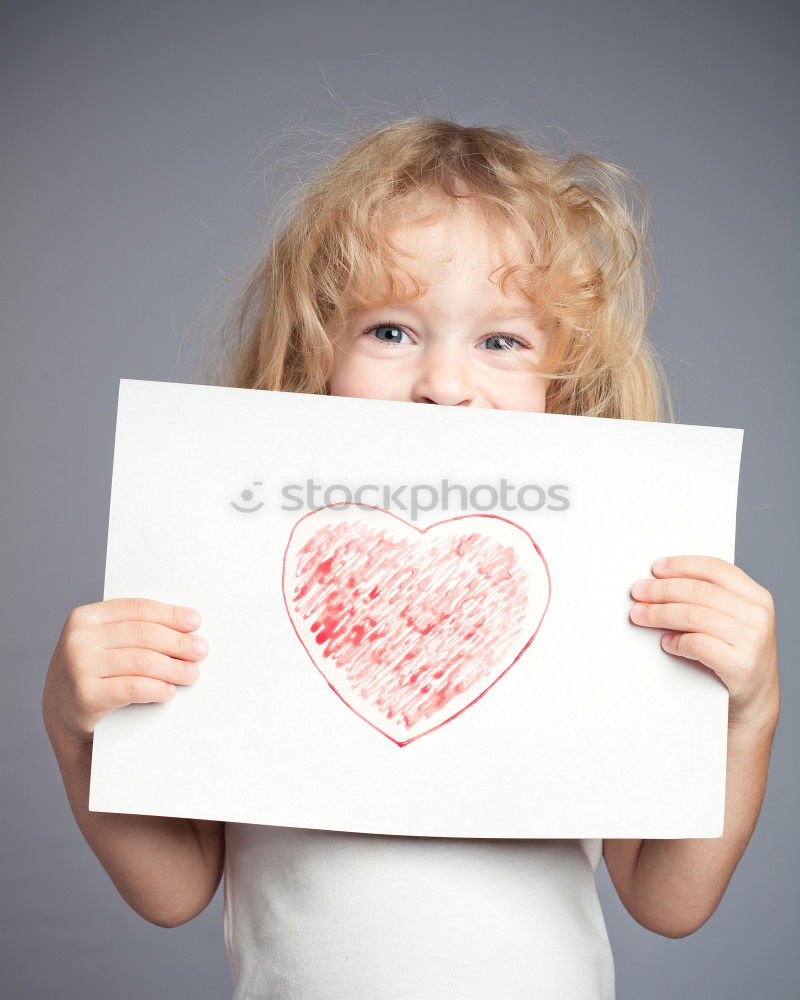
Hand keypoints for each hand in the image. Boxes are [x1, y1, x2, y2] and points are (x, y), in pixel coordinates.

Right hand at [42, 598, 207, 744]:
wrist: (62, 716)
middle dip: (178, 642)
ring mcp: (79, 666)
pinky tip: (168, 691)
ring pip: (142, 661)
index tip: (195, 622)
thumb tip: (187, 626)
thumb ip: (133, 630)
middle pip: (143, 634)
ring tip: (191, 673)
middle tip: (200, 650)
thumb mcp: (104, 644)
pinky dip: (157, 689)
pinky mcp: (85, 695)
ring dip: (173, 668)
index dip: (170, 614)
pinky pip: (133, 688)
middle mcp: (78, 638)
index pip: (138, 609)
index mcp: (85, 617)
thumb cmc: (94, 674)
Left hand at [629, 556, 778, 729]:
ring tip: (640, 615)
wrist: (755, 702)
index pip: (715, 569)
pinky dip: (676, 641)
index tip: (655, 568)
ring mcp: (752, 640)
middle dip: (662, 589)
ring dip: (660, 613)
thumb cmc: (735, 655)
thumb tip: (660, 582)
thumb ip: (708, 600)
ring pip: (693, 615)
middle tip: (637, 592)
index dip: (682, 565)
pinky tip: (665, 643)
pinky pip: (697, 644)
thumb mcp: (732, 621)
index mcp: (757, 597)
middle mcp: (758, 615)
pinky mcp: (741, 664)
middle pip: (699, 591)